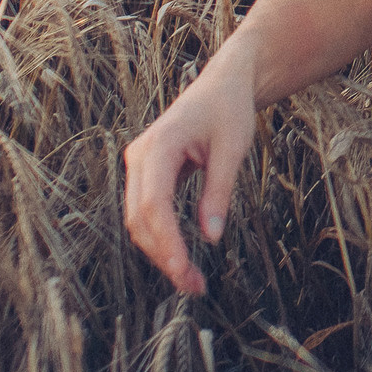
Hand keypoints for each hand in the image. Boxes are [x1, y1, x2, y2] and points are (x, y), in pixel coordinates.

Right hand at [121, 56, 257, 295]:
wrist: (222, 84)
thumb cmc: (230, 110)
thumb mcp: (233, 149)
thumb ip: (220, 191)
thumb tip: (211, 237)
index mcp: (159, 145)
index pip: (154, 204)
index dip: (166, 242)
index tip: (184, 270)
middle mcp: (139, 156)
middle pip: (140, 218)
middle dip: (164, 255)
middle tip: (194, 286)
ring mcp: (138, 164)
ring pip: (138, 219)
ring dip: (160, 251)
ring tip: (191, 279)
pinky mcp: (145, 173)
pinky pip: (146, 211)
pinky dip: (161, 236)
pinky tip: (181, 257)